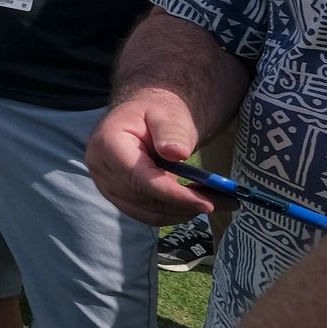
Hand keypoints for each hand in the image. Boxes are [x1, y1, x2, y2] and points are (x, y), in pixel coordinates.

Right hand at [86, 89, 216, 225]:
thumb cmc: (156, 113)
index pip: (141, 179)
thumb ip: (171, 131)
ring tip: (215, 201)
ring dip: (182, 212)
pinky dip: (172, 213)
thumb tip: (176, 152)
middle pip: (144, 199)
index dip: (174, 194)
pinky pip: (145, 214)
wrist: (142, 117)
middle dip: (185, 204)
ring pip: (146, 212)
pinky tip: (193, 203)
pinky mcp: (117, 196)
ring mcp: (105, 185)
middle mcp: (100, 168)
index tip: (208, 203)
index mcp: (108, 144)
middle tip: (226, 201)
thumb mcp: (167, 115)